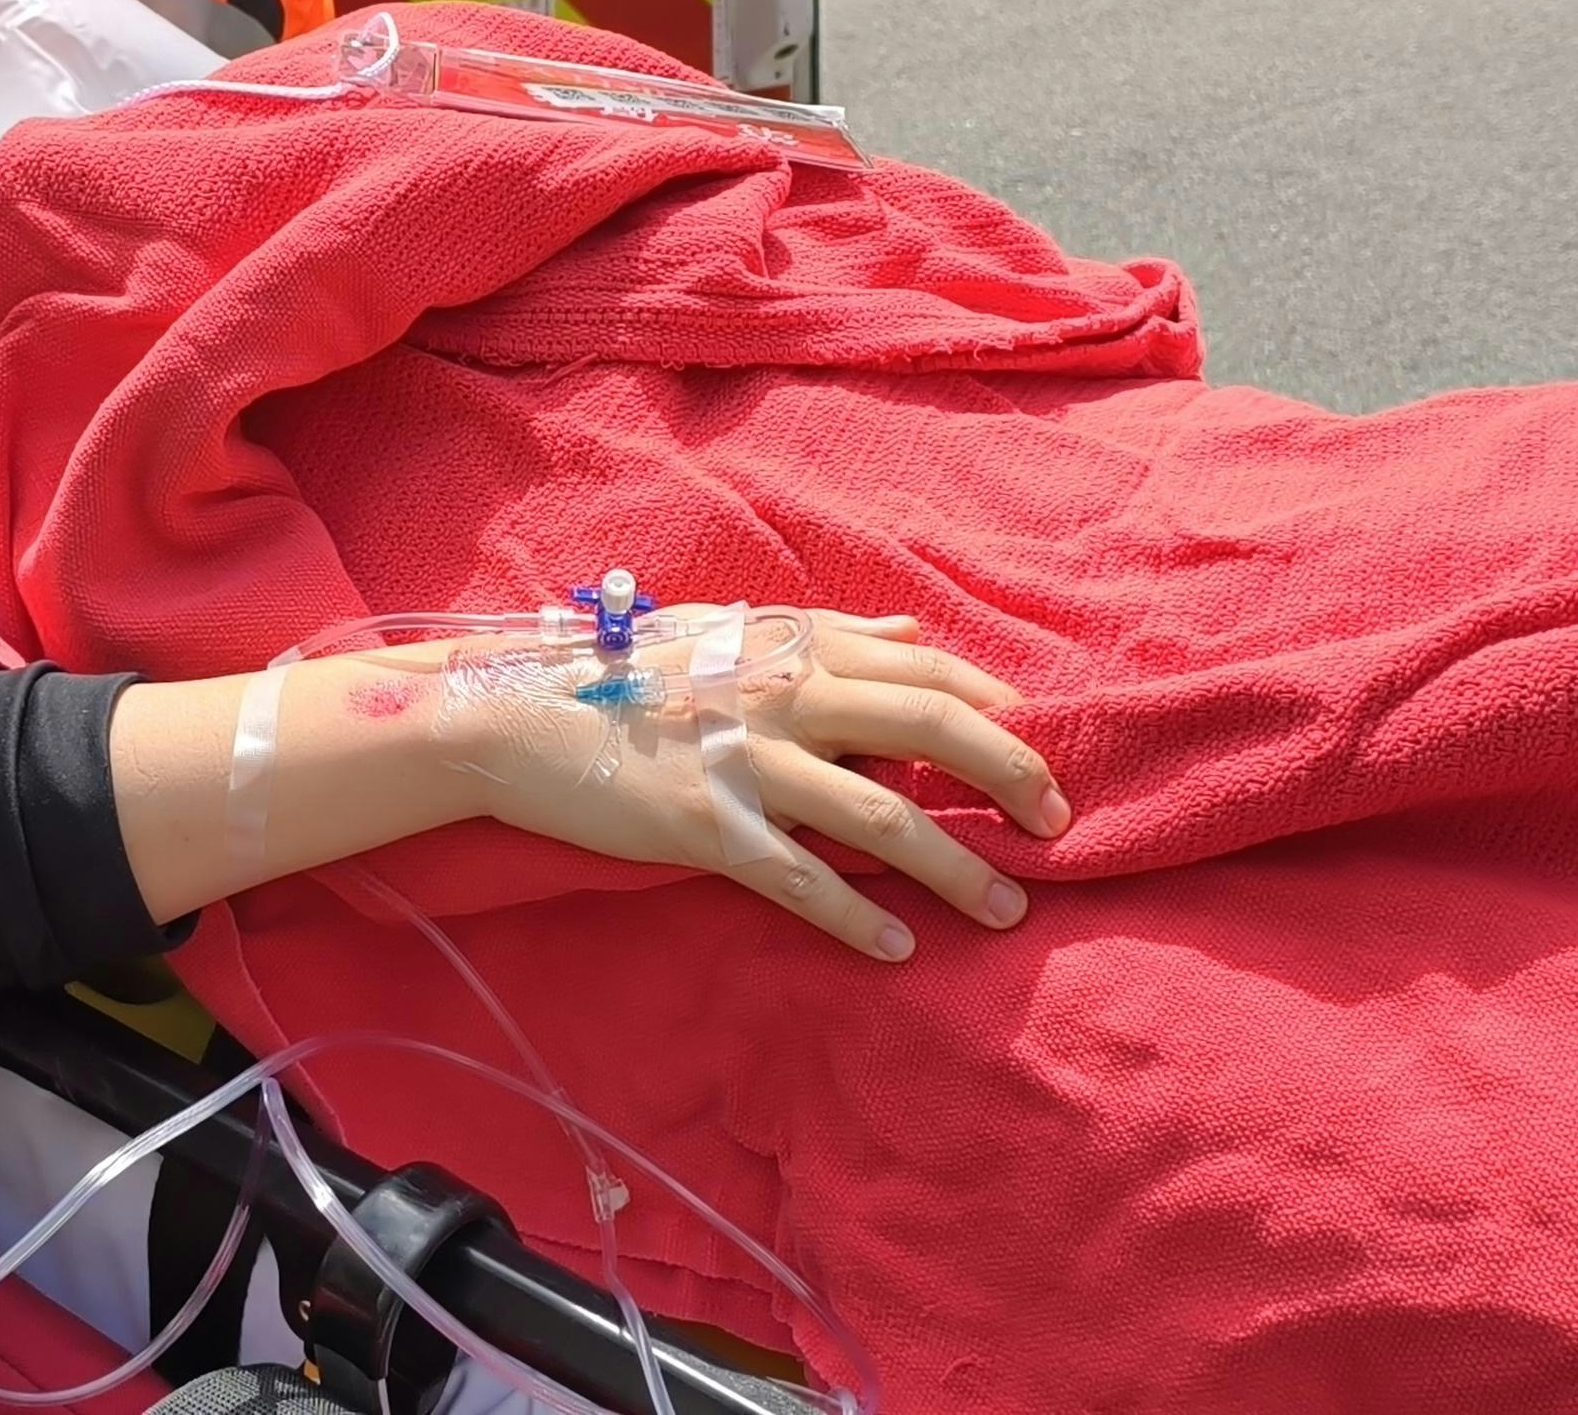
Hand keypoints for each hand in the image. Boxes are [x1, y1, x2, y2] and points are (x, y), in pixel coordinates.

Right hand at [440, 611, 1063, 960]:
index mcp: (794, 645)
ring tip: (1005, 909)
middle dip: (1010, 779)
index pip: (925, 668)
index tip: (1046, 750)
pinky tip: (898, 947)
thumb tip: (910, 629)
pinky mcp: (710, 826)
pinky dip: (858, 915)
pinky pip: (802, 878)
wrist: (520, 713)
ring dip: (955, 867)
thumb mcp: (730, 629)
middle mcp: (784, 695)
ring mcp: (749, 761)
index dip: (998, 709)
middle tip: (1057, 827)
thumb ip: (826, 631)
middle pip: (930, 729)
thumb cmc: (627, 671)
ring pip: (883, 813)